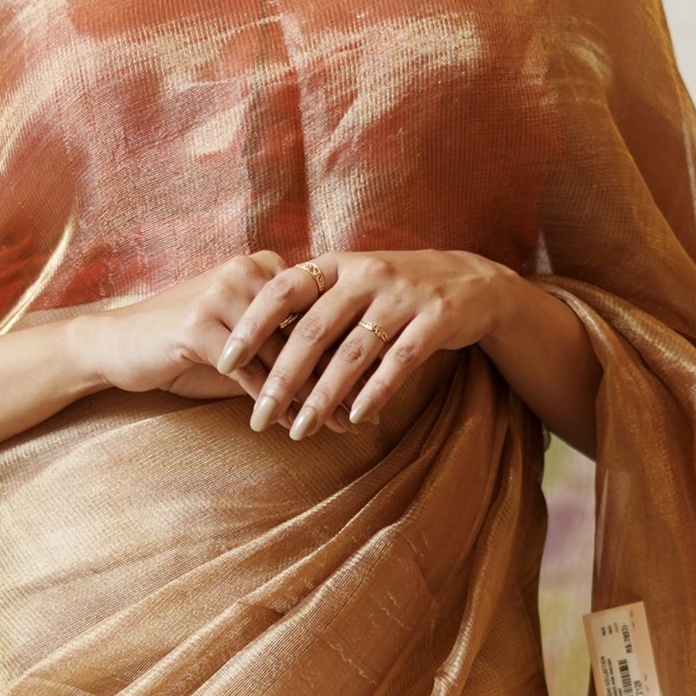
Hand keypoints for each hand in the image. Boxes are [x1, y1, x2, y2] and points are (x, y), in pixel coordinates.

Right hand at [78, 252, 355, 432]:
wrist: (118, 343)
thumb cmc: (187, 345)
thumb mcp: (244, 341)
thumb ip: (286, 347)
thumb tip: (344, 376)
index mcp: (264, 266)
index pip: (318, 310)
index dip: (348, 350)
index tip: (378, 384)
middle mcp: (247, 270)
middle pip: (305, 331)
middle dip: (337, 375)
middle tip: (365, 412)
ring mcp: (221, 294)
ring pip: (281, 354)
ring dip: (310, 395)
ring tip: (335, 425)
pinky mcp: (198, 324)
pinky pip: (247, 371)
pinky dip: (271, 401)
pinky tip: (289, 425)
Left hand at [215, 249, 509, 437]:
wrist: (470, 282)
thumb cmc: (393, 292)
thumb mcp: (351, 284)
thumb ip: (311, 308)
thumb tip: (255, 346)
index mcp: (337, 265)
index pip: (282, 290)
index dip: (251, 325)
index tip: (224, 361)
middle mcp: (366, 275)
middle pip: (312, 331)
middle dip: (281, 378)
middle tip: (257, 417)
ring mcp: (402, 297)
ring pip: (352, 354)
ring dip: (323, 397)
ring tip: (299, 430)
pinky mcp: (435, 320)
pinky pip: (399, 363)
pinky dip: (374, 393)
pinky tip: (354, 419)